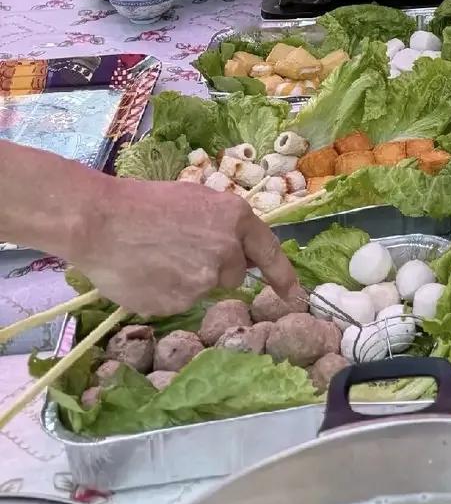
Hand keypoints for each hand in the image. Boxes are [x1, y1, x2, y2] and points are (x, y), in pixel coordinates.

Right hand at [74, 177, 304, 316]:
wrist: (102, 222)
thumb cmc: (146, 203)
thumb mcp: (197, 200)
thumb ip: (225, 226)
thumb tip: (238, 248)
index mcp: (236, 219)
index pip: (269, 253)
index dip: (283, 276)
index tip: (296, 295)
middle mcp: (227, 251)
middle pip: (235, 275)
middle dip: (217, 268)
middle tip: (183, 251)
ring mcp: (203, 280)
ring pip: (205, 288)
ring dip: (190, 281)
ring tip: (159, 259)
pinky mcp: (178, 303)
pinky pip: (179, 303)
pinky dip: (167, 293)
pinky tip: (147, 274)